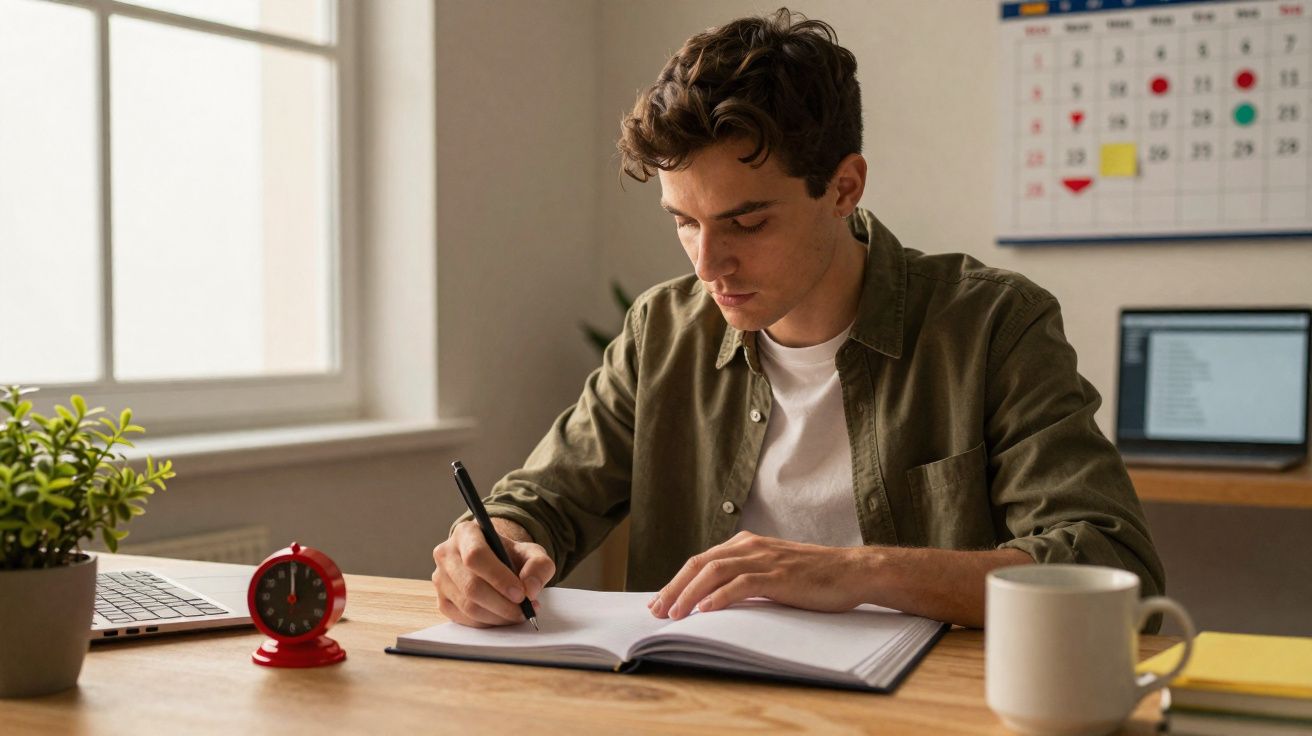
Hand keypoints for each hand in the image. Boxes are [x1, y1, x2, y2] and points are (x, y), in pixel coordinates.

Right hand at [431, 520, 554, 627]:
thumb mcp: (532, 553)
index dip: (498, 578)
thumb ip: (538, 566)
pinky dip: (488, 623)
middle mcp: (446, 554)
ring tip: (519, 614)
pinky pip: (464, 619)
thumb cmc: (511, 556)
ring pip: (468, 606)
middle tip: (525, 611)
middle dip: (502, 604)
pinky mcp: (442, 601)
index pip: (475, 556)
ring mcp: (440, 579)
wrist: (497, 562)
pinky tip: (503, 617)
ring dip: (498, 616)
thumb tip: (530, 590)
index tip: (520, 594)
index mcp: (466, 533)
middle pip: (471, 586)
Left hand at [648, 531, 868, 619]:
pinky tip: (705, 610)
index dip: (677, 581)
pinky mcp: (779, 576)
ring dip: (690, 594)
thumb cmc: (814, 577)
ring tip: (675, 614)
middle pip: (700, 564)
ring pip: (714, 571)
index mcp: (747, 544)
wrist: (852, 571)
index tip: (660, 602)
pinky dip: (720, 596)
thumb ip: (747, 578)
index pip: (701, 561)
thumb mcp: (773, 572)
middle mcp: (751, 547)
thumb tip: (716, 600)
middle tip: (657, 611)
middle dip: (674, 588)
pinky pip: (741, 584)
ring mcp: (765, 559)